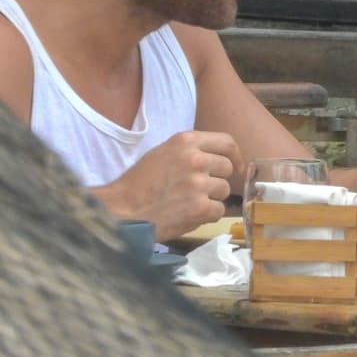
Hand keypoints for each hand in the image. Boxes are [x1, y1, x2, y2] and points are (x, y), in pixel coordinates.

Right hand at [95, 131, 243, 241]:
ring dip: (211, 199)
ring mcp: (199, 183)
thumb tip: (219, 157)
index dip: (234, 156)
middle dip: (217, 180)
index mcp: (185, 141)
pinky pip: (219, 211)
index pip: (226, 142)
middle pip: (227, 168)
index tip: (235, 167)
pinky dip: (207, 216)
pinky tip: (188, 215)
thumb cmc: (138, 184)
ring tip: (187, 203)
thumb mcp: (162, 154)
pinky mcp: (200, 207)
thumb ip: (189, 152)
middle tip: (198, 191)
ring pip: (224, 191)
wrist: (122, 211)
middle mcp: (195, 159)